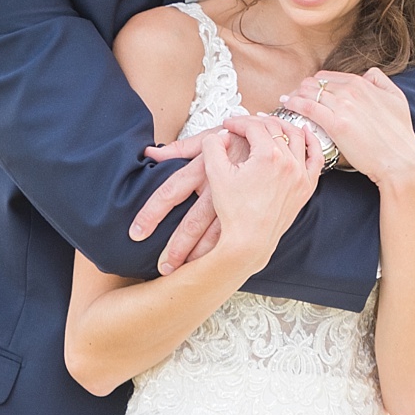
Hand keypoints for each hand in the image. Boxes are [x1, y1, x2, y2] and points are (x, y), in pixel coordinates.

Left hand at [135, 120, 257, 273]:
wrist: (277, 140)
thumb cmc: (235, 140)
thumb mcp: (208, 139)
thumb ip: (178, 149)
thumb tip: (148, 152)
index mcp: (202, 168)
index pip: (169, 192)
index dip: (151, 213)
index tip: (136, 233)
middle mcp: (217, 187)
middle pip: (192, 222)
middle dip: (176, 247)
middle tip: (163, 268)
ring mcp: (237, 201)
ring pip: (216, 234)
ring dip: (201, 256)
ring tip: (187, 276)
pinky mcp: (251, 209)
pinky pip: (238, 234)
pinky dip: (226, 253)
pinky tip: (218, 267)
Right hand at [201, 114, 323, 270]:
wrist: (249, 241)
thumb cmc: (233, 211)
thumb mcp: (215, 174)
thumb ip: (213, 145)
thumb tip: (220, 133)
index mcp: (268, 156)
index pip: (254, 126)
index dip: (238, 121)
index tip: (228, 124)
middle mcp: (289, 162)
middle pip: (275, 128)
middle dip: (256, 122)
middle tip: (243, 124)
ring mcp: (301, 175)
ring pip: (297, 137)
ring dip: (282, 126)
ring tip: (269, 124)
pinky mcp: (306, 187)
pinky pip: (315, 158)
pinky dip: (311, 142)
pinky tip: (304, 133)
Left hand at [277, 68, 414, 190]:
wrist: (400, 160)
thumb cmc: (399, 134)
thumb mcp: (397, 99)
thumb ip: (381, 82)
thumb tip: (368, 74)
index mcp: (362, 83)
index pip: (326, 77)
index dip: (314, 85)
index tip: (307, 93)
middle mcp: (351, 91)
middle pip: (314, 83)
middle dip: (301, 90)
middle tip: (293, 99)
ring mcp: (343, 107)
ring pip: (308, 93)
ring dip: (294, 96)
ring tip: (286, 103)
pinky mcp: (336, 124)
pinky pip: (307, 107)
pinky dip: (294, 104)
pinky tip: (287, 105)